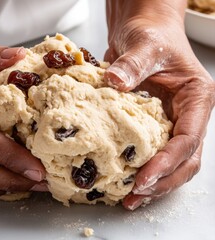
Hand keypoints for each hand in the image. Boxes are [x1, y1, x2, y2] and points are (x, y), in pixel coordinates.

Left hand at [105, 1, 214, 209]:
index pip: (188, 138)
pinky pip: (151, 153)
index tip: (144, 177)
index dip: (168, 161)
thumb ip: (132, 64)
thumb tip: (115, 82)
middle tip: (135, 193)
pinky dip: (141, 169)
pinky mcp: (151, 126)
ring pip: (171, 162)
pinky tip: (123, 180)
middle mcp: (187, 115)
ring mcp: (170, 122)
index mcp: (196, 98)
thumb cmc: (151, 34)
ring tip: (129, 198)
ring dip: (154, 183)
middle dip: (163, 180)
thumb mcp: (144, 44)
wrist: (141, 30)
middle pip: (185, 159)